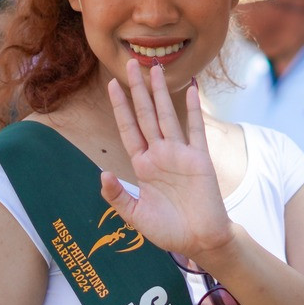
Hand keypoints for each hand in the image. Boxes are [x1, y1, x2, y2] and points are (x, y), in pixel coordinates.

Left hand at [100, 62, 234, 265]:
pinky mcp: (200, 159)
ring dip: (162, 92)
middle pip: (146, 114)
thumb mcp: (136, 216)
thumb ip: (118, 197)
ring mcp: (180, 154)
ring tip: (156, 67)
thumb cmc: (169, 231)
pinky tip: (191, 89)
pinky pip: (196, 129)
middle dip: (139, 89)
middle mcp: (160, 154)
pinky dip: (193, 109)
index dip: (121, 107)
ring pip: (168, 116)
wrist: (201, 241)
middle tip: (131, 63)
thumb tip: (103, 175)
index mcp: (143, 166)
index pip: (129, 129)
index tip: (112, 85)